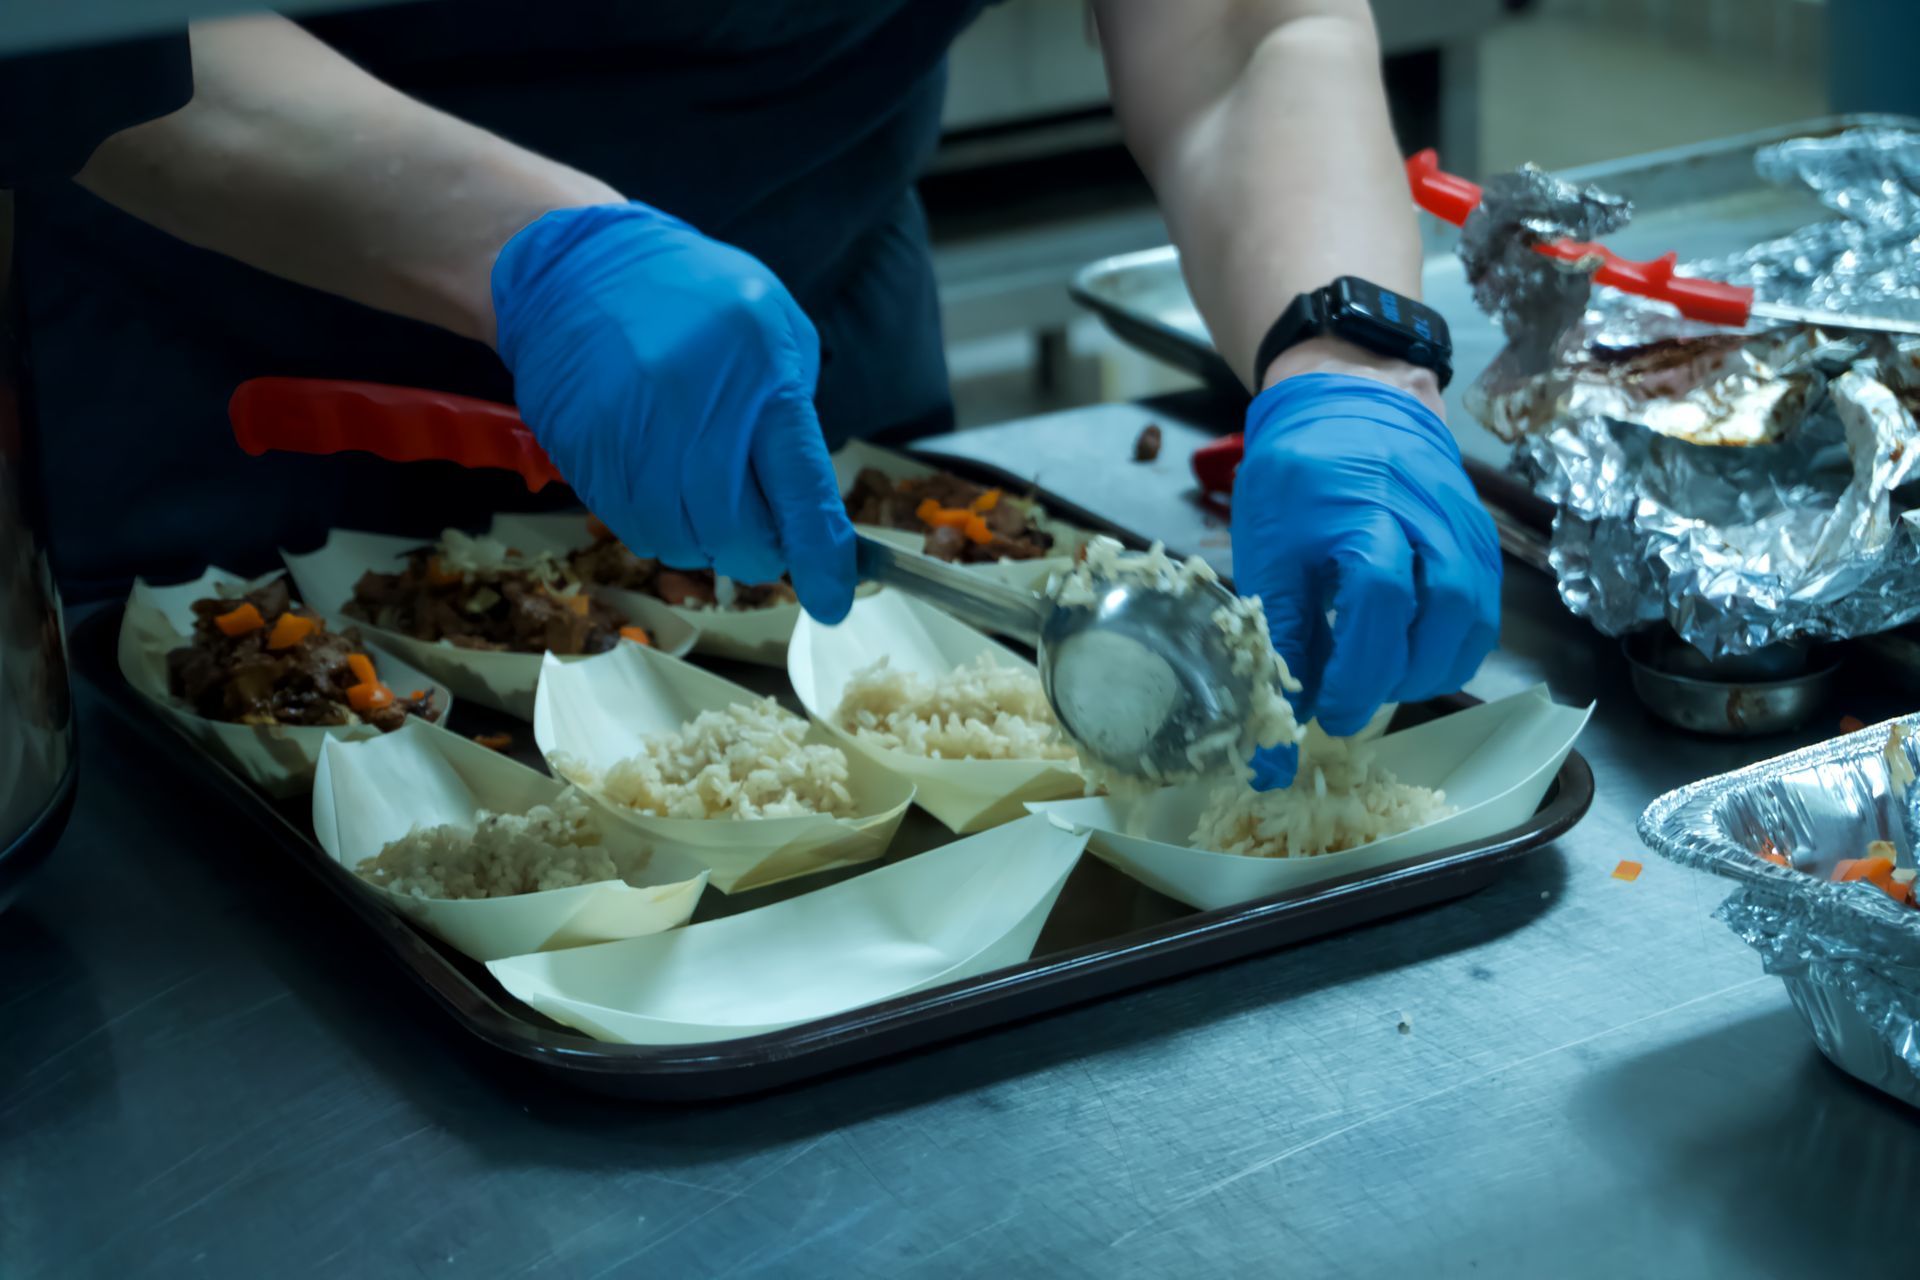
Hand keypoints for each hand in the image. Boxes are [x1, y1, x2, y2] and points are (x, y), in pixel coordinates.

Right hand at [491, 203, 855, 621]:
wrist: (578, 270)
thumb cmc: (692, 296)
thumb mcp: (774, 327)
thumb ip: (793, 414)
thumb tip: (802, 503)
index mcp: (761, 371)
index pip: (800, 491)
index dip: (822, 557)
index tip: (834, 596)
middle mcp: (696, 407)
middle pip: (740, 533)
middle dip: (761, 550)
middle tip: (762, 530)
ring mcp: (635, 435)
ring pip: (685, 542)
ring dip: (707, 539)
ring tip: (704, 489)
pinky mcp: (589, 456)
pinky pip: (635, 529)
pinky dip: (662, 526)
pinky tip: (663, 483)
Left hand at [1234, 372, 1500, 788]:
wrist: (1358, 404)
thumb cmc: (1300, 477)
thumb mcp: (1269, 542)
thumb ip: (1283, 625)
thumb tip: (1286, 714)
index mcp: (1364, 508)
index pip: (1378, 600)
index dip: (1356, 670)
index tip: (1326, 714)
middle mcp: (1428, 517)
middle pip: (1440, 613)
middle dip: (1394, 678)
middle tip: (1349, 702)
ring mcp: (1466, 529)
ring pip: (1472, 621)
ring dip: (1426, 671)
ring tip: (1378, 682)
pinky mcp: (1484, 544)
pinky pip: (1484, 615)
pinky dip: (1451, 652)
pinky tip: (1411, 660)